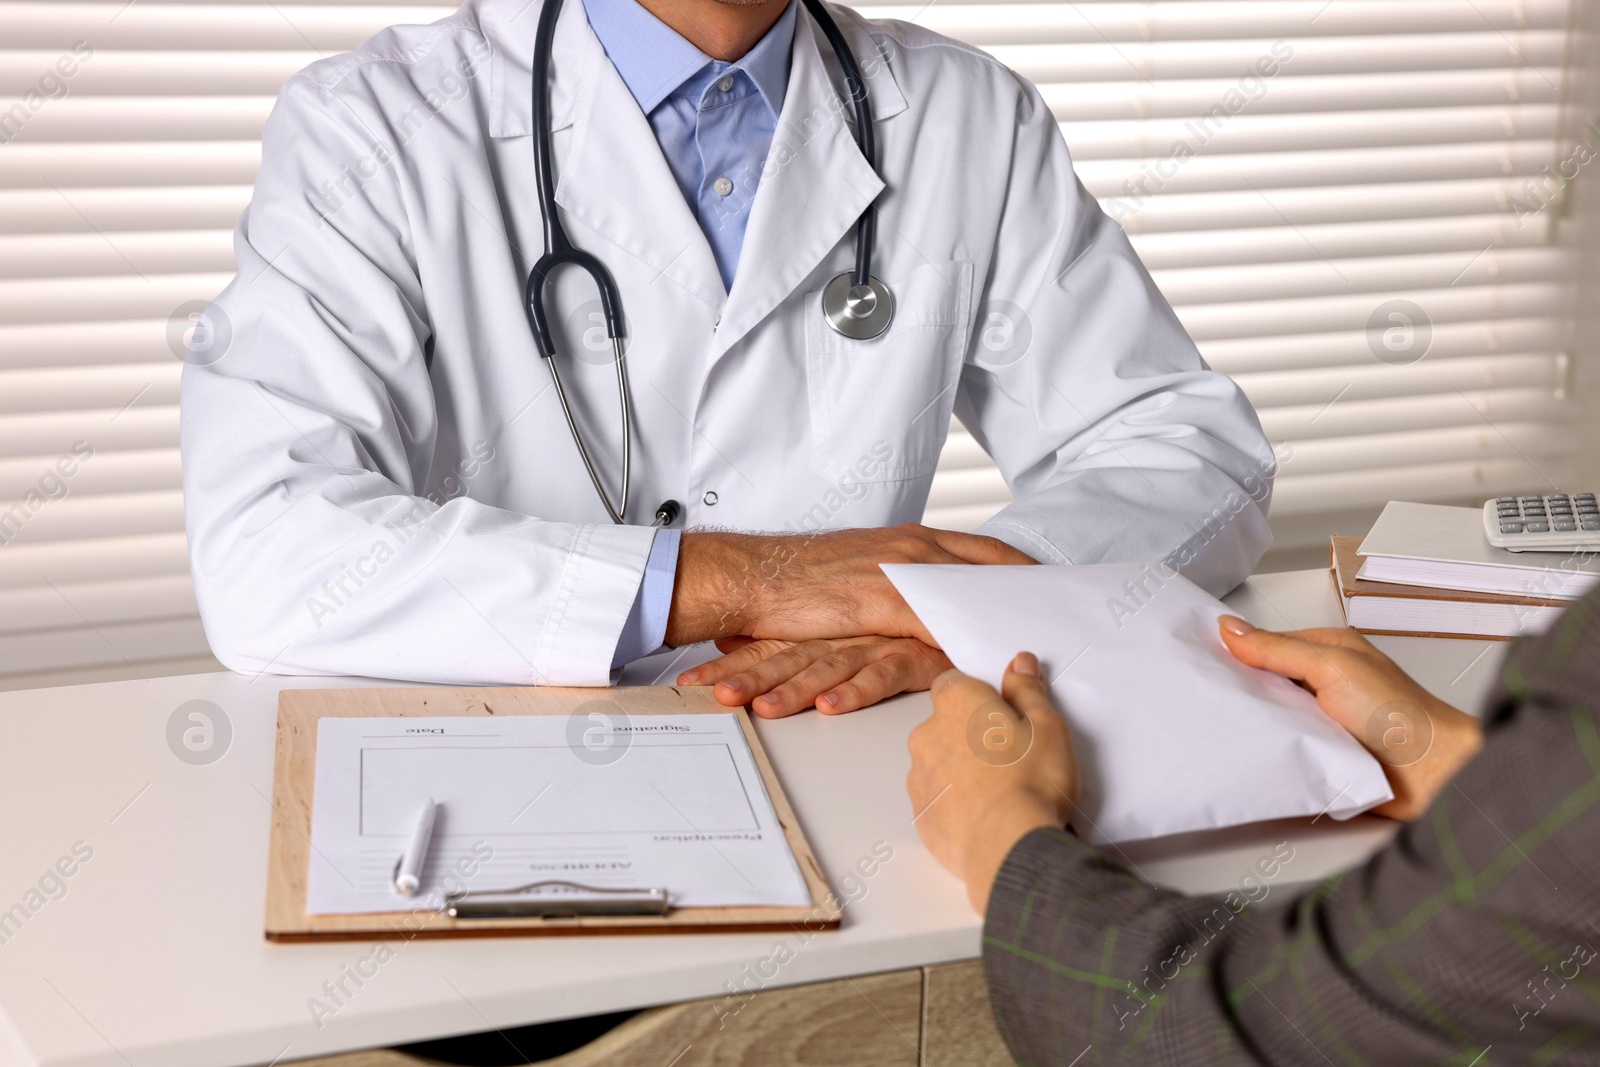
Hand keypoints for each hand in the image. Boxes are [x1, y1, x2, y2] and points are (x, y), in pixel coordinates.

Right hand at [663, 524, 1035, 647]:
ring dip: (1006, 616)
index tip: (1053, 587)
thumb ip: (899, 586)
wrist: (753, 577)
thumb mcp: (859, 575)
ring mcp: (900, 574)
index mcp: (910, 541)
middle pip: (991, 569)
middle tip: (1066, 611)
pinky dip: (967, 638)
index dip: (1022, 571)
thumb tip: (924, 608)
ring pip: (971, 595)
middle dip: (1030, 591)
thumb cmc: (797, 581)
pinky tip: (990, 656)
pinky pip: (939, 623)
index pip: (985, 553)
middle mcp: (913, 550)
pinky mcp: (883, 603)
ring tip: (1042, 638)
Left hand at [679, 635, 952, 716]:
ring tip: (761, 708)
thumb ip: (801, 650)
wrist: (960, 601)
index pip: (773, 649)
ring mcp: (879, 643)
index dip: (736, 664)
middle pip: (792, 658)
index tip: (695, 682)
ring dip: (793, 688)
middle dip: (752, 677)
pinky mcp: (913, 655)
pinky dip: (855, 690)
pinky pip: (882, 674)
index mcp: (826, 632)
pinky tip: (830, 706)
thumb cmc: (906, 622)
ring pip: (829, 666)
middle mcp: (847, 636)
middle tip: (716, 695)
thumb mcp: (847, 639)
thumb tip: (736, 646)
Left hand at [907, 653, 1076, 913]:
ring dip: (961, 769)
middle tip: (1010, 756)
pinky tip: (985, 813)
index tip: (1005, 713)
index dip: (981, 697)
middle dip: (971, 734)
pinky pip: (937, 798)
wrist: (1009, 846)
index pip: (956, 682)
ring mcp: (919, 775)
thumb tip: (1020, 664)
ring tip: (1000, 790)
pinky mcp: (921, 812)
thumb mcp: (1047, 726)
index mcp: (957, 703)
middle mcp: (927, 733)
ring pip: (939, 761)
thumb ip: (1027, 690)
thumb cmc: (1031, 782)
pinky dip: (955, 802)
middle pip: (946, 723)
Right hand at [1218, 616, 1483, 821]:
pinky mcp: (1322, 755)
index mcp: (1326, 652)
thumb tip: (1233, 628)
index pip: (1265, 645)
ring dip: (1254, 725)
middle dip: (1239, 691)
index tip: (1200, 657)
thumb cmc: (1401, 714)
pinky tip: (1252, 753)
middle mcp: (1322, 685)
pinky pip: (1283, 750)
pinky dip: (1269, 752)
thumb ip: (1278, 649)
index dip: (1233, 652)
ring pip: (1271, 718)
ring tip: (1223, 726)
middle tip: (1205, 696)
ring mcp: (1321, 721)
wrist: (1436, 774)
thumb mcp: (1331, 666)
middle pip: (1264, 683)